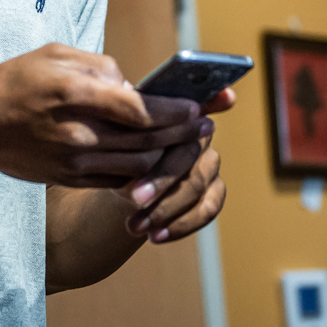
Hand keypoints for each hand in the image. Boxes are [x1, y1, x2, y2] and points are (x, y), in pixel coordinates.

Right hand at [0, 43, 206, 187]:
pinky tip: (154, 157)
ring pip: (138, 165)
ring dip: (166, 154)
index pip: (140, 109)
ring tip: (184, 140)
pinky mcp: (70, 179)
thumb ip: (99, 66)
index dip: (175, 111)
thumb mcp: (55, 54)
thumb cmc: (15, 81)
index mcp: (74, 95)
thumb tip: (134, 85)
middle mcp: (77, 133)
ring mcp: (74, 161)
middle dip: (182, 133)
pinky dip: (142, 170)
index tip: (196, 107)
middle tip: (204, 124)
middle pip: (147, 140)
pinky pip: (118, 179)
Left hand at [122, 87, 234, 242]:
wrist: (117, 176)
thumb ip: (123, 116)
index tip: (196, 121)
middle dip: (161, 180)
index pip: (190, 112)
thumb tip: (120, 90)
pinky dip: (182, 224)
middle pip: (189, 155)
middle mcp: (200, 134)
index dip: (198, 114)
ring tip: (135, 226)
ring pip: (197, 185)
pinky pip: (207, 208)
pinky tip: (156, 236)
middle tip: (135, 199)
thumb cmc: (115, 146)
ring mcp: (210, 163)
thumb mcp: (112, 131)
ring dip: (166, 208)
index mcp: (177, 112)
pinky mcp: (214, 191)